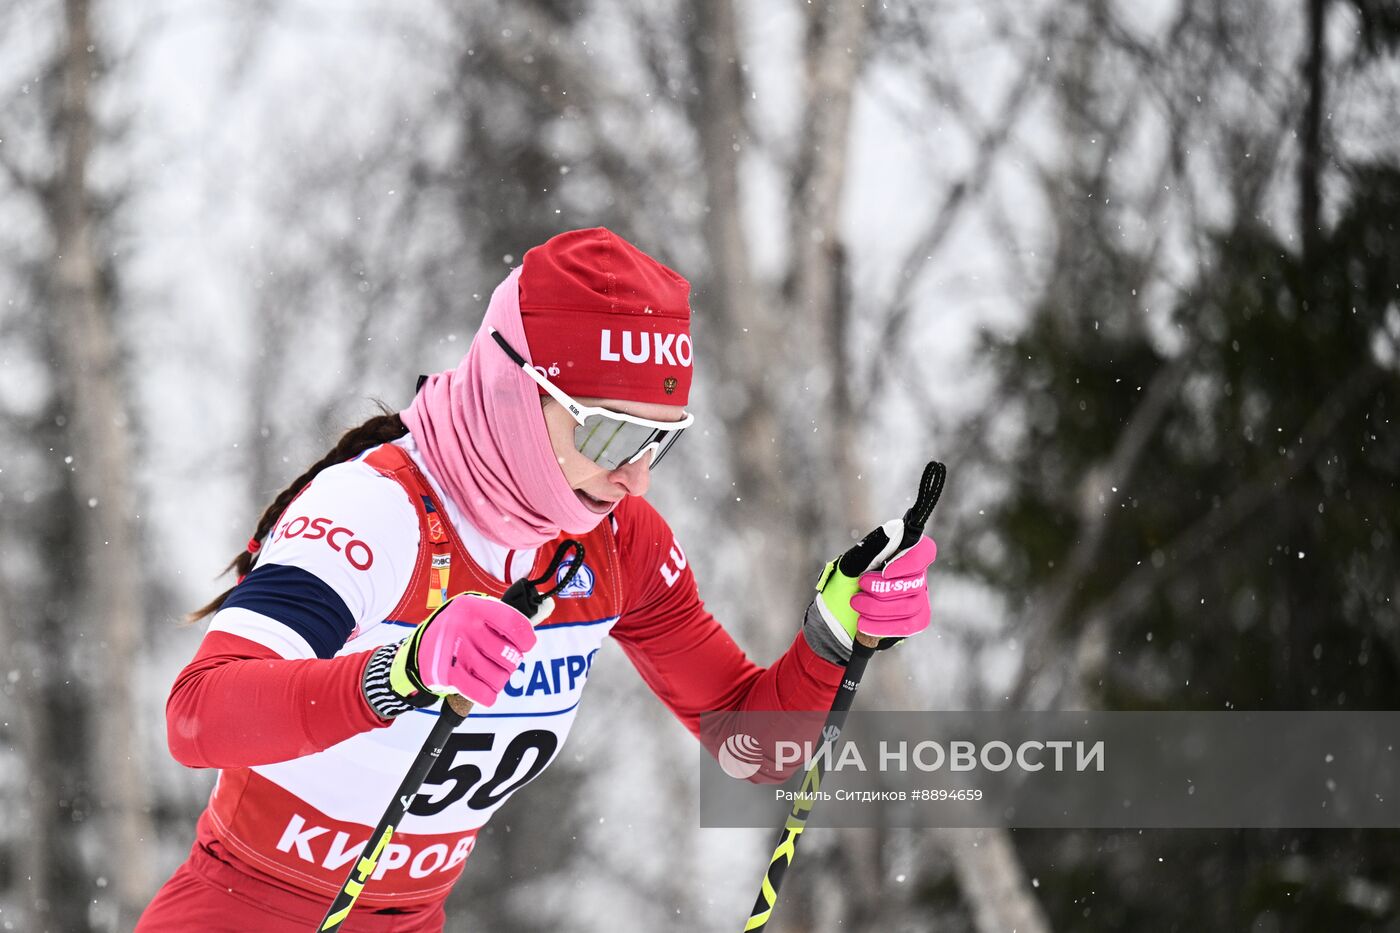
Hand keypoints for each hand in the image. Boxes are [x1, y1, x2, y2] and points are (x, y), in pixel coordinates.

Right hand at [388, 592, 549, 708]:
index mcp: (474, 607)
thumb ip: (505, 616)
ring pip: (499, 677)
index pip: (515, 624)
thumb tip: (544, 608)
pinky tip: (483, 688)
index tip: (524, 646)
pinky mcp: (447, 674)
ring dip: (498, 680)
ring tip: (488, 673)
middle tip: (501, 662)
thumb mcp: (476, 612)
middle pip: (509, 656)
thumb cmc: (458, 631)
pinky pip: (483, 693)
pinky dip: (488, 695)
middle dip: (510, 664)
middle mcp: (465, 626)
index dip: (526, 640)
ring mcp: (455, 651)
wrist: (419, 650)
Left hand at [806, 518, 936, 659]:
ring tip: (856, 604)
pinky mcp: (915, 620)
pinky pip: (909, 625)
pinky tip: (864, 624)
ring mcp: (918, 598)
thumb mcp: (850, 564)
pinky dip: (883, 626)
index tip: (885, 571)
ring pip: (911, 605)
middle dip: (882, 588)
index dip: (910, 562)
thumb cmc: (844, 585)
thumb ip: (871, 549)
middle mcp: (915, 575)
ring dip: (878, 607)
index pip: (925, 551)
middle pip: (915, 582)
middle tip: (859, 586)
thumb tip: (894, 531)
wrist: (834, 616)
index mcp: (902, 554)